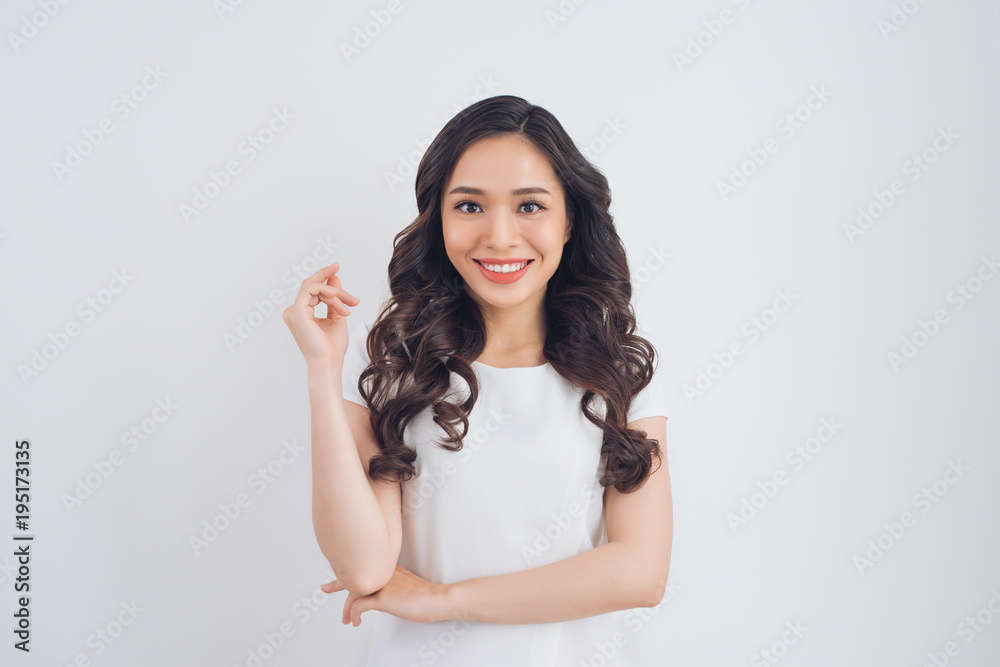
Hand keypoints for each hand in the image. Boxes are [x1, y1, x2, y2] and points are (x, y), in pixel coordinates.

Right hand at [282, 261, 360, 368]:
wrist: (330, 363)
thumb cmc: (332, 347)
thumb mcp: (337, 316)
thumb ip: (334, 298)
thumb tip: (334, 278)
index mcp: (301, 313)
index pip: (312, 290)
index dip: (325, 279)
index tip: (336, 268)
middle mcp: (293, 311)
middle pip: (313, 286)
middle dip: (332, 283)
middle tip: (341, 275)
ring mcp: (293, 312)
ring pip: (314, 287)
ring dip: (336, 293)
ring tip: (350, 304)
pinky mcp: (297, 312)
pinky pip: (312, 291)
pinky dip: (327, 292)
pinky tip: (339, 298)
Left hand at [321, 564, 452, 626]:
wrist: (438, 599)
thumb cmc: (427, 595)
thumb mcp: (407, 585)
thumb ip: (394, 584)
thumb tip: (385, 594)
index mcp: (389, 569)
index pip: (364, 566)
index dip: (349, 571)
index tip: (338, 574)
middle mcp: (382, 574)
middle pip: (354, 576)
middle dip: (337, 584)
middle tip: (325, 588)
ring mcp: (382, 585)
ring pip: (353, 593)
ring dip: (347, 609)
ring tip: (346, 620)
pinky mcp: (383, 598)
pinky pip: (359, 606)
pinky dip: (354, 615)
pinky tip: (356, 622)